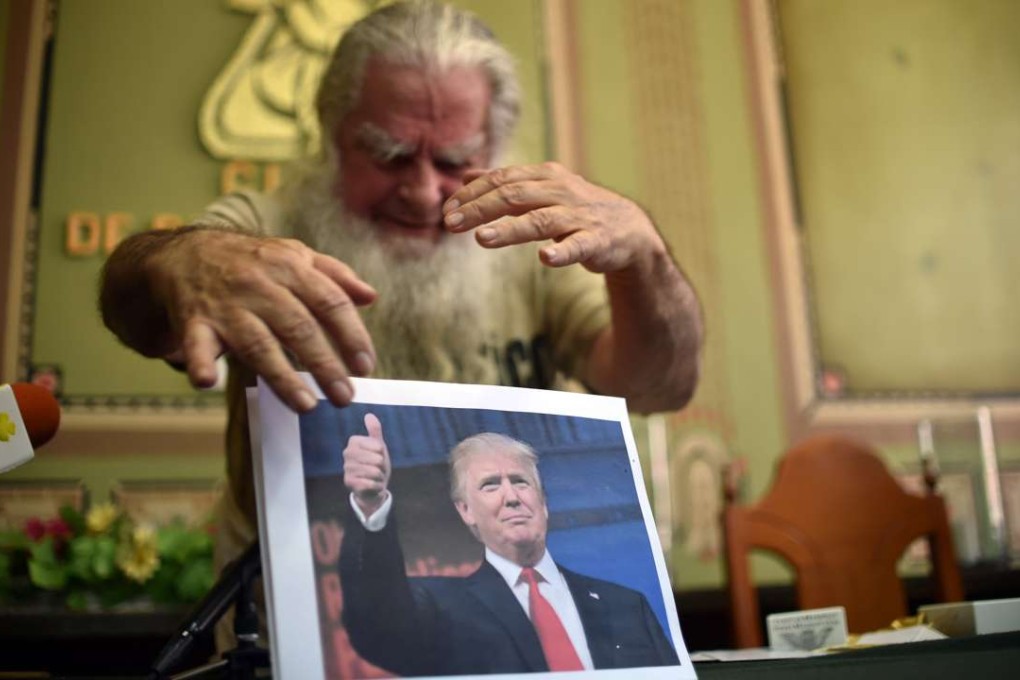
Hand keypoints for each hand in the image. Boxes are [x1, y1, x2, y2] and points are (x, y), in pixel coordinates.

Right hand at [151, 229, 377, 411]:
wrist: (184, 253)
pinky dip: (200, 362)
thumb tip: (370, 297)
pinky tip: (207, 381)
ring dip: (282, 376)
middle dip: (325, 364)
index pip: (329, 302)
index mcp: (291, 267)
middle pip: (299, 327)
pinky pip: (196, 344)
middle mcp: (260, 285)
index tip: (365, 366)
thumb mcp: (295, 256)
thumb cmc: (253, 261)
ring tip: (307, 405)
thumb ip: (335, 276)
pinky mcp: (194, 322)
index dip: (351, 335)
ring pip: (258, 343)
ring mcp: (227, 305)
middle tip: (345, 396)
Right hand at [343, 413, 391, 516]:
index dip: (382, 453)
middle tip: (377, 468)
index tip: (378, 455)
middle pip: (377, 459)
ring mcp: (346, 468)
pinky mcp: (348, 482)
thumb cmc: (376, 464)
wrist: (373, 486)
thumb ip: (374, 431)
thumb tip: (369, 415)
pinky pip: (369, 482)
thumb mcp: (379, 446)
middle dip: (382, 466)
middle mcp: (347, 453)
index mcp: (354, 442)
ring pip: (374, 471)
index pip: (378, 446)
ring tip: (374, 476)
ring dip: (379, 476)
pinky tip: (372, 485)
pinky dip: (376, 485)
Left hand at [441, 162, 664, 272]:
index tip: (446, 210)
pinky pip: (578, 246)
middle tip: (450, 224)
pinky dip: (563, 252)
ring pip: (540, 220)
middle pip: (514, 196)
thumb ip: (505, 183)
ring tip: (482, 238)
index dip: (472, 194)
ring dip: (511, 229)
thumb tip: (466, 175)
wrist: (627, 228)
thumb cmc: (576, 209)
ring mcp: (578, 216)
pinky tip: (546, 259)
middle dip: (480, 209)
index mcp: (544, 176)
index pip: (502, 179)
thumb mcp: (541, 189)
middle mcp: (560, 191)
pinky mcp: (596, 241)